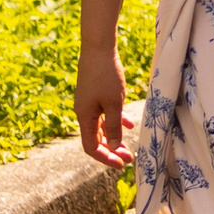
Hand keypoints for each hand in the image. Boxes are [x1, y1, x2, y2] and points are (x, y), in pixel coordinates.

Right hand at [76, 46, 132, 169]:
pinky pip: (105, 114)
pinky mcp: (96, 95)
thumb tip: (114, 148)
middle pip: (96, 139)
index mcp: (84, 117)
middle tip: (129, 159)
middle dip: (112, 151)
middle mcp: (84, 113)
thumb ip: (114, 126)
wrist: (99, 48)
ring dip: (115, 138)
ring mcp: (89, 104)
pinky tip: (130, 124)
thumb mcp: (114, 104)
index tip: (121, 165)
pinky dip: (116, 121)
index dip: (105, 158)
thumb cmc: (106, 76)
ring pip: (101, 128)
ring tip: (130, 147)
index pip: (91, 146)